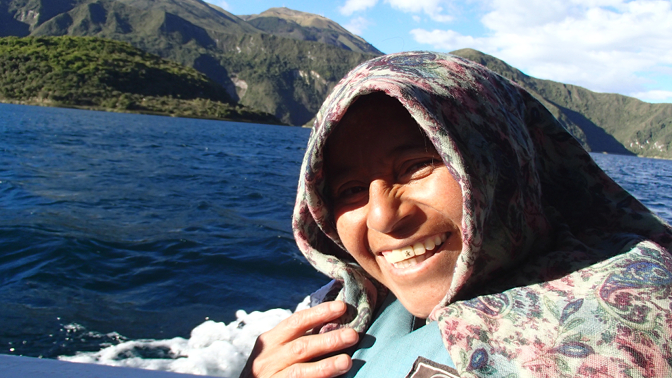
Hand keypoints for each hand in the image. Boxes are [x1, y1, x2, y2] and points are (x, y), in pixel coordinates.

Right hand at [239, 301, 358, 377]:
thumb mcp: (275, 350)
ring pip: (300, 371)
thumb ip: (296, 338)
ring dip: (326, 366)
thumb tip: (332, 324)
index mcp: (269, 341)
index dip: (319, 313)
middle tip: (353, 335)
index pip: (296, 322)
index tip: (342, 307)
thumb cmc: (269, 369)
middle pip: (301, 346)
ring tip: (347, 361)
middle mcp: (267, 358)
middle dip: (328, 340)